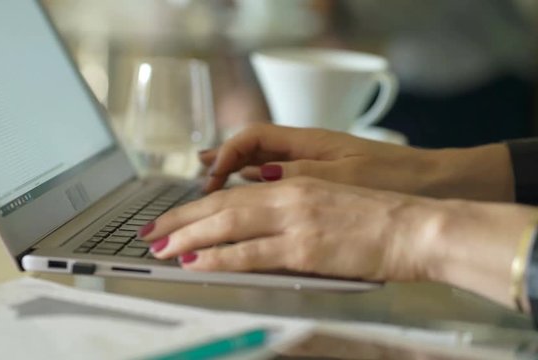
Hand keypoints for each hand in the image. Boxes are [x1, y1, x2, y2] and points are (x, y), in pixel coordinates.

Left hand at [143, 177, 439, 281]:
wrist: (416, 227)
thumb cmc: (377, 215)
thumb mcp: (328, 196)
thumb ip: (291, 200)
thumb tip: (256, 206)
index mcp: (293, 183)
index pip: (230, 194)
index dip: (195, 206)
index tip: (171, 218)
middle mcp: (287, 196)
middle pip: (219, 206)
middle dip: (180, 220)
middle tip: (151, 233)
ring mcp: (295, 222)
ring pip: (227, 225)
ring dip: (189, 237)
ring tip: (162, 249)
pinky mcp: (305, 249)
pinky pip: (249, 253)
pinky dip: (218, 257)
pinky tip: (197, 262)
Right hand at [201, 123, 513, 201]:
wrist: (434, 188)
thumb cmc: (396, 179)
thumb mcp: (347, 178)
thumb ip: (302, 176)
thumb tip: (257, 175)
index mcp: (310, 143)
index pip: (253, 138)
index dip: (226, 154)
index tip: (210, 176)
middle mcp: (306, 151)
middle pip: (250, 151)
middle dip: (219, 166)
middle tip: (197, 187)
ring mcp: (312, 168)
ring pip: (260, 168)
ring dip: (233, 179)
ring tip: (208, 193)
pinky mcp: (320, 186)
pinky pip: (277, 184)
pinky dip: (255, 192)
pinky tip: (246, 202)